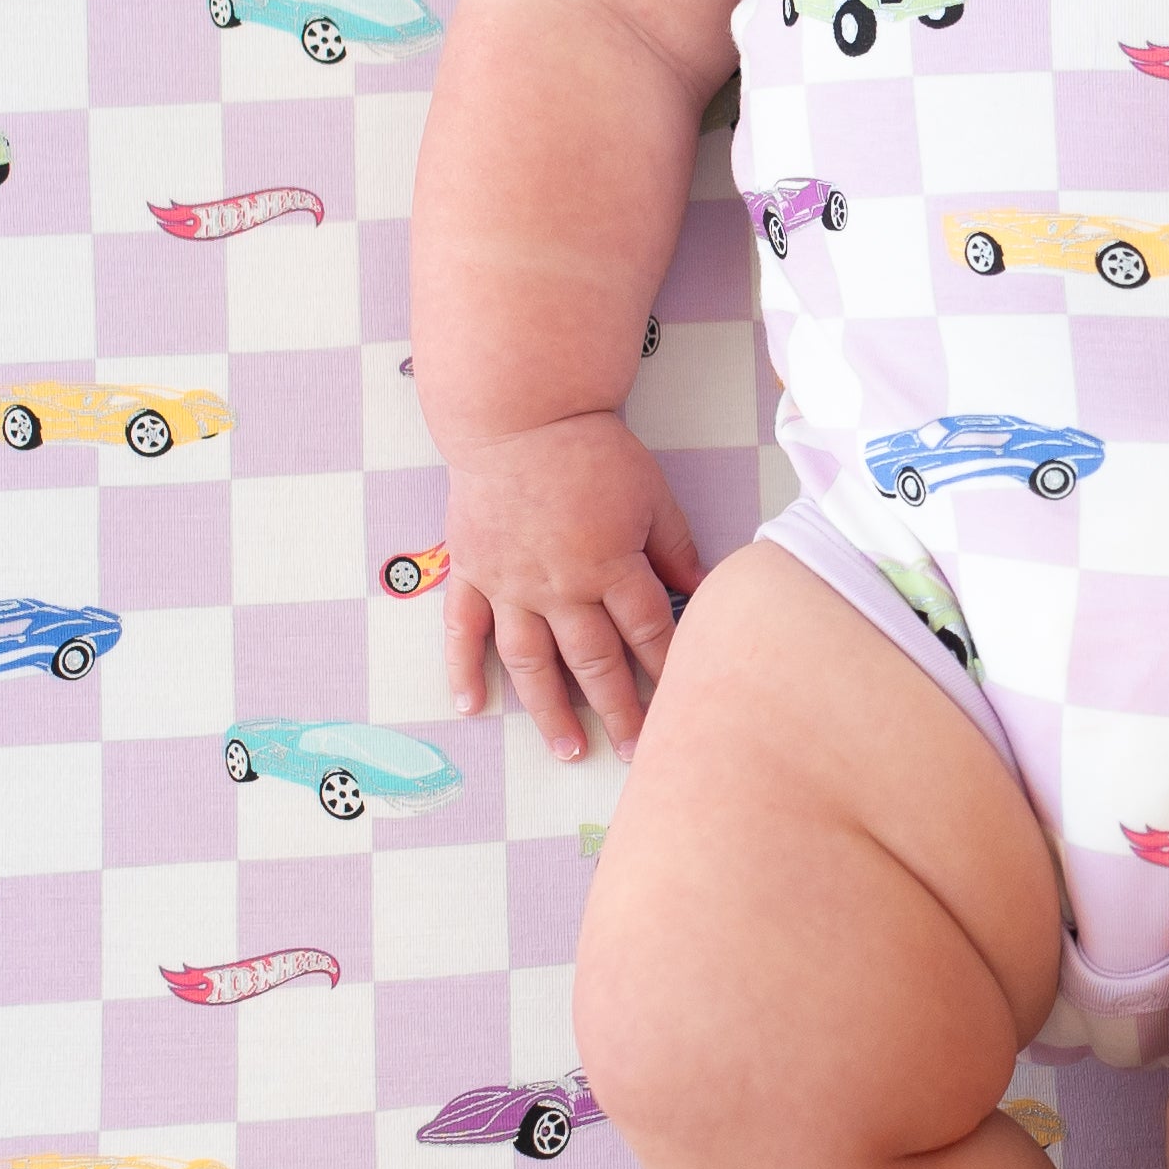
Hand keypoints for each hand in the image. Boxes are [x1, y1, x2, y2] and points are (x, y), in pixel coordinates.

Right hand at [441, 410, 700, 760]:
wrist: (520, 416)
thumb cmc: (593, 451)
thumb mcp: (651, 494)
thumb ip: (674, 547)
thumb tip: (706, 589)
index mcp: (610, 564)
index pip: (648, 632)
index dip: (668, 671)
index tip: (684, 705)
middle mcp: (560, 586)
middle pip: (595, 661)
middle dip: (620, 710)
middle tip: (637, 752)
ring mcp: (510, 584)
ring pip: (532, 662)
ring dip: (550, 711)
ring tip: (568, 750)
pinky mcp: (472, 572)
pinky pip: (463, 631)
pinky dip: (462, 670)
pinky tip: (471, 706)